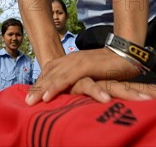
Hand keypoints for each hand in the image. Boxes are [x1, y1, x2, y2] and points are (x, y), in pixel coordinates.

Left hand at [27, 48, 155, 104]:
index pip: (51, 71)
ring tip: (31, 102)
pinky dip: (56, 87)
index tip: (31, 95)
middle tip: (26, 102)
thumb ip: (81, 78)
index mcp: (72, 60)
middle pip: (49, 74)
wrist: (128, 53)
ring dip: (41, 89)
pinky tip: (47, 97)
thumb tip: (74, 89)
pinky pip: (67, 78)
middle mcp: (72, 58)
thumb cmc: (112, 65)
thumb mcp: (92, 72)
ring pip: (54, 76)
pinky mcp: (86, 66)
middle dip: (37, 88)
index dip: (41, 83)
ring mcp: (78, 61)